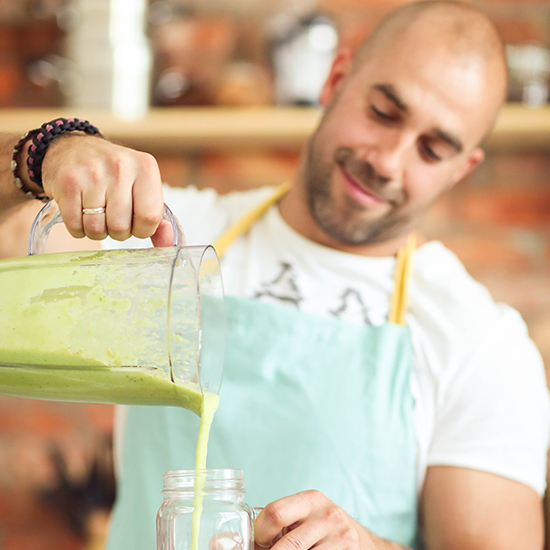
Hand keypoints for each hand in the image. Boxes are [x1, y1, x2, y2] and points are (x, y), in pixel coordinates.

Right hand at [40, 134, 172, 245]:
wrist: (73, 148)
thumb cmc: (115, 174)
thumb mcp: (142, 187)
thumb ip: (157, 218)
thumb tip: (168, 245)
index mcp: (145, 167)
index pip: (150, 217)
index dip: (142, 229)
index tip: (136, 223)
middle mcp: (120, 166)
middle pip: (121, 226)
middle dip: (118, 232)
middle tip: (113, 217)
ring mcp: (92, 172)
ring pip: (96, 228)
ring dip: (97, 231)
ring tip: (97, 215)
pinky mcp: (67, 181)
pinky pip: (75, 225)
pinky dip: (78, 228)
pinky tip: (80, 212)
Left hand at [254, 490, 380, 549]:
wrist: (360, 541)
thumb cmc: (319, 531)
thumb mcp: (299, 520)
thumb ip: (269, 526)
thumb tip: (221, 541)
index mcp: (309, 499)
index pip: (275, 513)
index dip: (260, 534)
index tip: (260, 543)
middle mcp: (328, 514)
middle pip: (288, 546)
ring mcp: (341, 536)